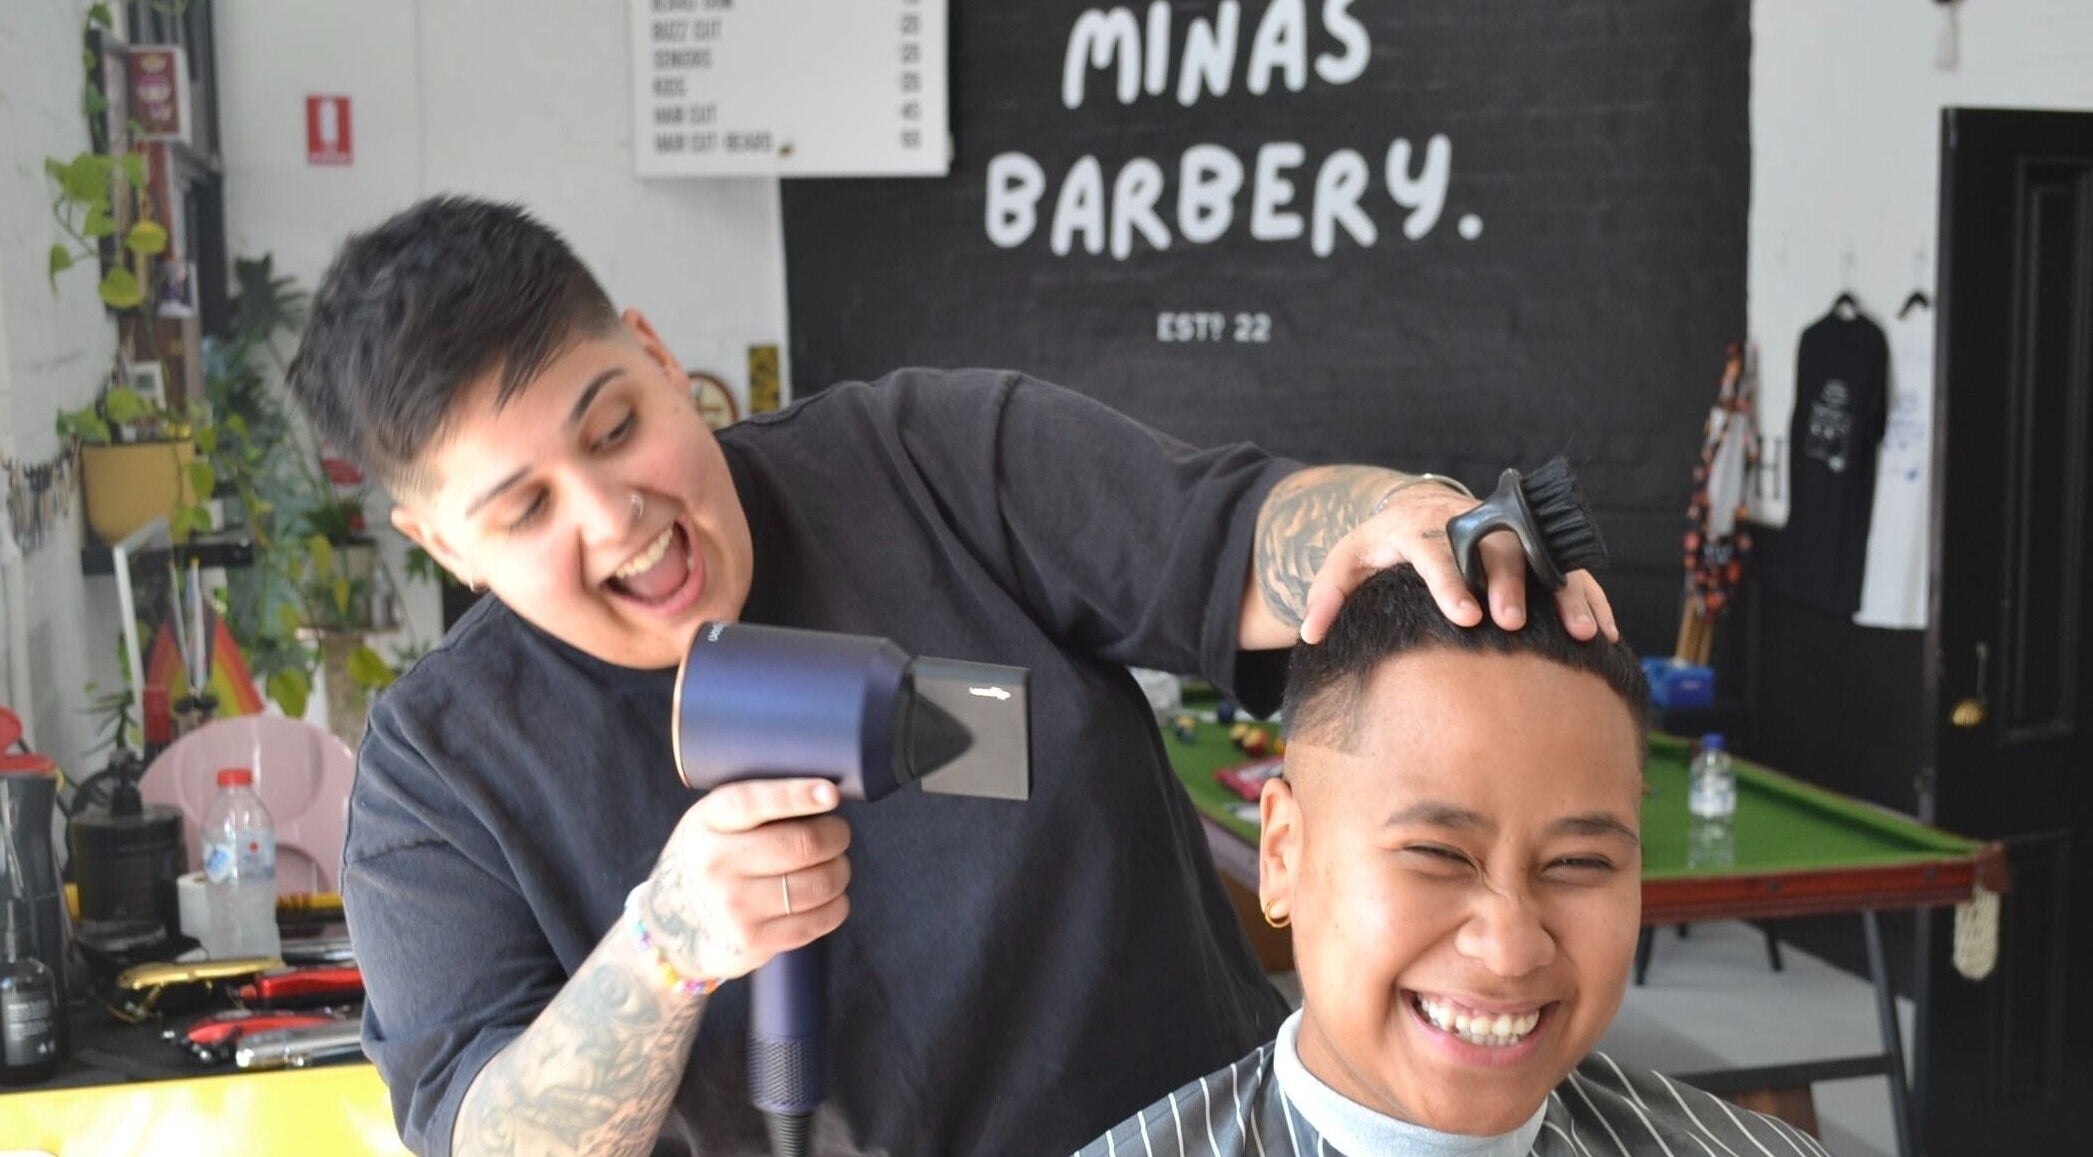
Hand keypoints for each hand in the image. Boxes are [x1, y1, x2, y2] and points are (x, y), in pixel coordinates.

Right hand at [640, 778, 851, 982]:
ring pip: (820, 883)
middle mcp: (716, 864)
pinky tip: (827, 897)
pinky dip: (836, 904)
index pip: (753, 803)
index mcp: (707, 823)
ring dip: (840, 870)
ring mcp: (734, 907)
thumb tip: (826, 794)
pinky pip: (821, 919)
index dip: (797, 796)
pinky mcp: (754, 941)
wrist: (675, 924)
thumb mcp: (714, 822)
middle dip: (836, 835)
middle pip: (803, 844)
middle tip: (837, 834)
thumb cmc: (713, 858)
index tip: (830, 794)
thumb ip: (758, 805)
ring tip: (833, 865)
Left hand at [1296, 482, 1618, 645]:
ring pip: (1542, 557)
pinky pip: (1567, 569)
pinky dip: (1588, 597)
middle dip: (1510, 583)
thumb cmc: (1380, 546)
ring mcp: (1505, 534)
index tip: (1465, 615)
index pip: (1436, 550)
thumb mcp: (1346, 561)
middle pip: (1496, 549)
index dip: (1452, 582)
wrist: (1414, 511)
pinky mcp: (1532, 547)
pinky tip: (1603, 633)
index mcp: (1419, 527)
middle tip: (1514, 623)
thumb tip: (1310, 634)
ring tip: (1582, 634)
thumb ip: (1328, 595)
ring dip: (1564, 594)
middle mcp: (1469, 524)